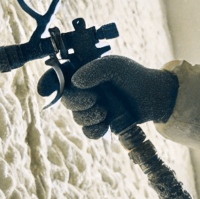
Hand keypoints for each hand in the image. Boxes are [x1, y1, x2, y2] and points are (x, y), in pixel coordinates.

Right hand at [37, 55, 178, 138]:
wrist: (154, 97)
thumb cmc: (134, 76)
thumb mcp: (115, 66)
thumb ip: (94, 70)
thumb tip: (75, 82)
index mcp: (84, 71)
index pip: (59, 75)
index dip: (48, 82)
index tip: (45, 91)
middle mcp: (84, 89)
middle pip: (65, 99)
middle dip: (77, 102)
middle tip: (95, 99)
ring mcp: (91, 107)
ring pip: (76, 117)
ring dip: (89, 116)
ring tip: (106, 110)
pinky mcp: (100, 123)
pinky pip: (88, 132)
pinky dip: (95, 130)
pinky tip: (106, 124)